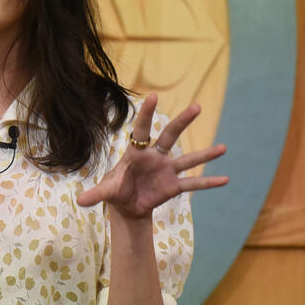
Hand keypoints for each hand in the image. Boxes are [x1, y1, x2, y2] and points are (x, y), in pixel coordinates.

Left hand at [76, 94, 227, 219]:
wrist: (127, 207)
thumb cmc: (116, 191)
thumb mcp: (106, 192)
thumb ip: (96, 194)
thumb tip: (79, 201)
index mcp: (136, 153)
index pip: (142, 130)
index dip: (146, 114)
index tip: (153, 97)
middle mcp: (155, 157)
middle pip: (170, 136)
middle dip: (182, 122)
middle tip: (197, 106)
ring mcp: (167, 171)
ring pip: (188, 160)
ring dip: (205, 154)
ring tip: (223, 148)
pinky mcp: (174, 187)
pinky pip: (193, 184)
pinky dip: (208, 182)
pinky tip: (225, 179)